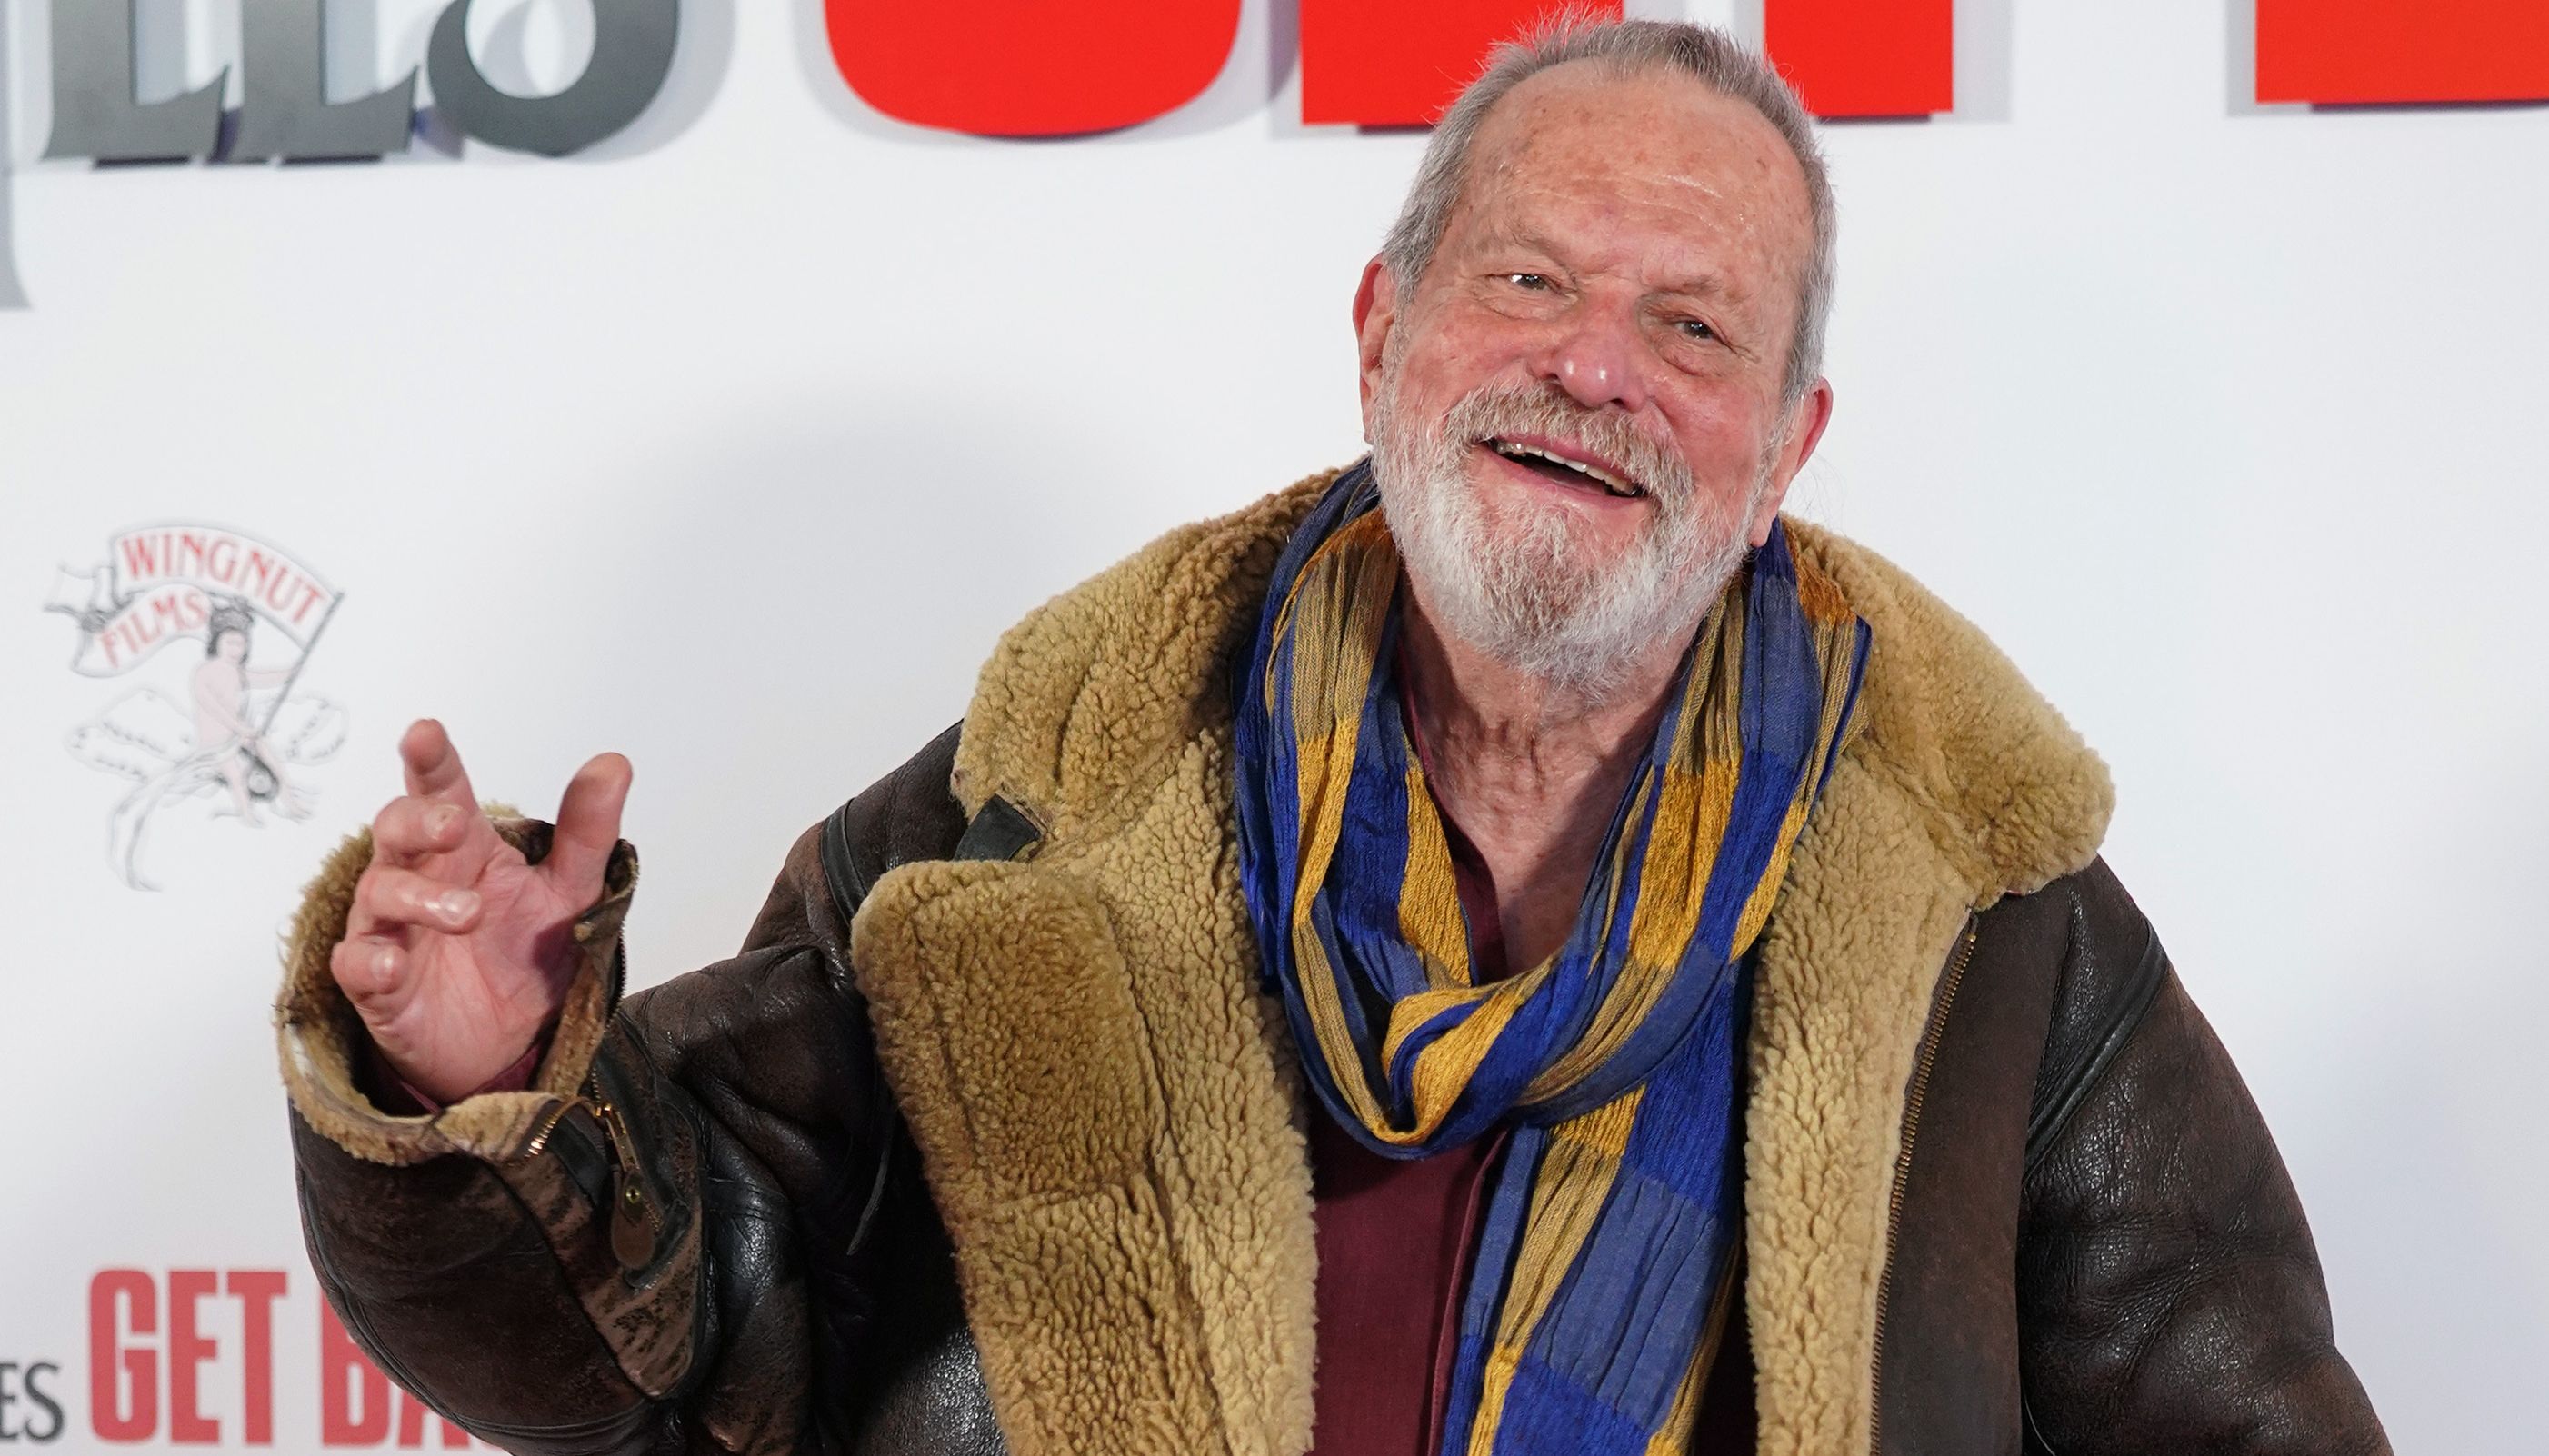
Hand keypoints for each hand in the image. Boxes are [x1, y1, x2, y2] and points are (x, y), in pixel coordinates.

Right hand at [331, 719, 632, 1104]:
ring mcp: (392, 928)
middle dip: (418, 820)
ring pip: (379, 892)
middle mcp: (420, 877)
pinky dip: (368, 960)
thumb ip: (588, 831)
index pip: (441, 789)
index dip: (430, 759)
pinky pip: (355, 964)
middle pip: (395, 829)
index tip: (425, 734)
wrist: (508, 1041)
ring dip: (417, 898)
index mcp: (466, 847)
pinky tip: (390, 963)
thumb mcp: (571, 891)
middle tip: (454, 826)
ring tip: (466, 914)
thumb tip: (613, 764)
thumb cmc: (524, 951)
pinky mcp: (378, 985)